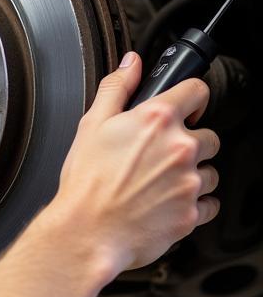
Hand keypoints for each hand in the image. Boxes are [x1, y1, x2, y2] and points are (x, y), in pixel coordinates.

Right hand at [49, 52, 219, 279]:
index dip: (190, 98)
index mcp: (156, 120)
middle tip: (160, 156)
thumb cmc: (86, 183)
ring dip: (193, 175)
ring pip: (211, 171)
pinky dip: (194, 204)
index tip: (185, 108)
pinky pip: (210, 204)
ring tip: (160, 183)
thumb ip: (116, 88)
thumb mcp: (91, 125)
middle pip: (209, 135)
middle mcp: (180, 147)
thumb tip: (132, 64)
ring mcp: (190, 181)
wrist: (87, 232)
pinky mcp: (194, 213)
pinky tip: (166, 203)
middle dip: (190, 143)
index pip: (196, 91)